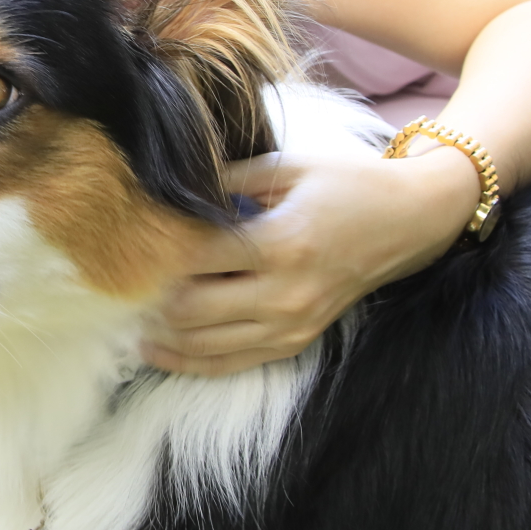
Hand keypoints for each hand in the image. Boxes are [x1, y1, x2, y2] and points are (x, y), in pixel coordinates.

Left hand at [143, 145, 478, 375]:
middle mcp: (285, 293)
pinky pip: (231, 364)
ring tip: (127, 316)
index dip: (156, 253)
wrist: (410, 221)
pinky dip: (189, 360)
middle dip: (150, 299)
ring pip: (204, 345)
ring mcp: (292, 325)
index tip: (127, 242)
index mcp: (282, 243)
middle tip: (119, 282)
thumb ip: (229, 179)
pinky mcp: (296, 343)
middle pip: (191, 311)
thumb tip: (175, 187)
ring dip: (161, 334)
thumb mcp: (290, 165)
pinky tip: (156, 349)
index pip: (197, 258)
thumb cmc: (350, 184)